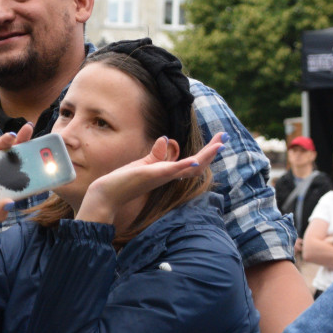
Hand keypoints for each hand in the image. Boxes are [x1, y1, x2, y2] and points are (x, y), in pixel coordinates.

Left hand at [77, 133, 226, 227]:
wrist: (108, 195)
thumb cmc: (124, 181)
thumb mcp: (144, 164)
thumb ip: (157, 154)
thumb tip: (166, 138)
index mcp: (167, 172)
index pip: (192, 163)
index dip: (206, 153)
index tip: (219, 140)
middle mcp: (168, 176)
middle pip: (197, 166)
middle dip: (211, 152)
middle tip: (224, 137)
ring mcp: (161, 176)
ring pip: (189, 168)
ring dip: (206, 157)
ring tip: (219, 144)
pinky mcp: (151, 175)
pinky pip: (171, 170)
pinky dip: (184, 165)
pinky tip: (195, 161)